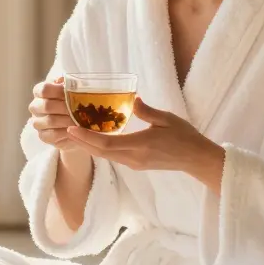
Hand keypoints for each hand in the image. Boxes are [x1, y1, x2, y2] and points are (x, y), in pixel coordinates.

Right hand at [28, 76, 80, 152]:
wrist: (74, 124)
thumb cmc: (73, 102)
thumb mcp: (72, 90)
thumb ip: (68, 83)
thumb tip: (62, 80)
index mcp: (40, 92)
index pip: (43, 89)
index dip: (58, 91)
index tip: (72, 93)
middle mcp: (35, 106)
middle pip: (46, 105)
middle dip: (65, 107)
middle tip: (79, 109)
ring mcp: (38, 122)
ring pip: (49, 120)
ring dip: (67, 120)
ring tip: (81, 120)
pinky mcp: (43, 136)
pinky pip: (53, 134)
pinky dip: (66, 132)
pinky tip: (76, 130)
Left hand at [64, 97, 225, 190]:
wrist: (195, 158)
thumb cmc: (184, 136)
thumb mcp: (167, 119)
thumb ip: (146, 111)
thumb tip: (132, 100)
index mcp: (141, 145)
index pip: (108, 144)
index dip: (87, 137)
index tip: (73, 128)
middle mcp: (134, 158)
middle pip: (101, 153)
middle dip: (82, 142)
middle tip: (67, 129)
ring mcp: (135, 164)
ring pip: (106, 156)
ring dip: (90, 146)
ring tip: (77, 133)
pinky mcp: (137, 165)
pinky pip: (114, 157)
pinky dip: (101, 148)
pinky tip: (95, 139)